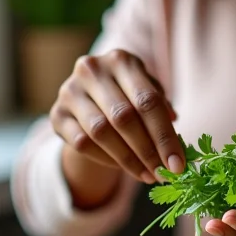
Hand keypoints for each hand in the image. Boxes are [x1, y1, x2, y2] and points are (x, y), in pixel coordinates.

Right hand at [50, 49, 184, 183]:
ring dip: (128, 159)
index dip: (165, 135)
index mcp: (122, 60)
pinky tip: (125, 167)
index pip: (148, 101)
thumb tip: (174, 148)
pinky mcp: (57, 114)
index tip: (178, 164)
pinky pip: (82, 143)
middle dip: (147, 151)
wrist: (91, 96)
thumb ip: (162, 112)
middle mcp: (92, 70)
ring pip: (100, 132)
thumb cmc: (129, 93)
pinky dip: (107, 159)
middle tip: (163, 174)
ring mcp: (70, 90)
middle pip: (124, 117)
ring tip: (147, 175)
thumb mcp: (148, 93)